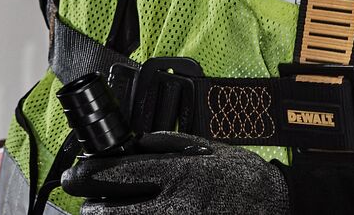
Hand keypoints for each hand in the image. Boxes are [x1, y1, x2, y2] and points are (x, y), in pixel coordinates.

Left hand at [61, 134, 287, 213]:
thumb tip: (135, 145)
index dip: (90, 177)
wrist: (278, 206)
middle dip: (93, 210)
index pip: (120, 175)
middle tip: (86, 205)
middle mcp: (177, 205)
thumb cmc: (243, 179)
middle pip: (115, 213)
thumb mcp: (207, 150)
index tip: (75, 178)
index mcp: (179, 174)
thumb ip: (169, 146)